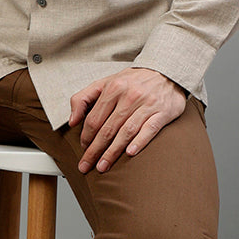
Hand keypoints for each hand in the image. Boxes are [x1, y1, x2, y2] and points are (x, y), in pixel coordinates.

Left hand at [68, 68, 186, 173]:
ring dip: (112, 152)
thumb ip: (84, 98)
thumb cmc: (133, 81)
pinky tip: (129, 153)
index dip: (86, 136)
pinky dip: (139, 142)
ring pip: (126, 132)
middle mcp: (129, 96)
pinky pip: (149, 129)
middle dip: (94, 150)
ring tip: (102, 166)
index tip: (83, 149)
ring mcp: (147, 104)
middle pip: (107, 128)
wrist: (166, 72)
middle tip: (86, 166)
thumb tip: (72, 121)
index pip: (94, 118)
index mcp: (113, 88)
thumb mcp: (106, 82)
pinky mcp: (163, 112)